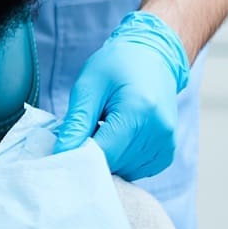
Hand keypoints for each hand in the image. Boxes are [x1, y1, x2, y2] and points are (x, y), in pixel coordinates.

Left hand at [54, 12, 190, 179]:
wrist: (152, 57)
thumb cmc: (116, 66)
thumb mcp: (88, 87)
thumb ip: (76, 123)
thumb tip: (61, 154)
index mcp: (139, 112)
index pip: (102, 153)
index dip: (77, 155)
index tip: (61, 149)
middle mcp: (159, 132)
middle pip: (114, 164)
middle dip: (90, 155)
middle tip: (81, 132)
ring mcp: (166, 143)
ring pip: (124, 171)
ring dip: (107, 157)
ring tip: (102, 129)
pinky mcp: (166, 151)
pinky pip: (137, 169)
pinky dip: (121, 160)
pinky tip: (116, 137)